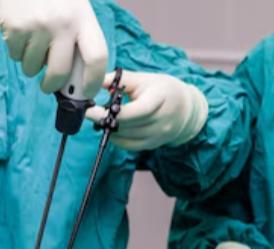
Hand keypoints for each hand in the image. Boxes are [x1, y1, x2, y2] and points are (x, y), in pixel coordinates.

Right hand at [0, 0, 107, 96]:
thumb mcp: (73, 8)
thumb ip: (76, 38)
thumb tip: (73, 78)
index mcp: (83, 18)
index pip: (97, 57)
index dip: (92, 81)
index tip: (85, 93)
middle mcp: (63, 24)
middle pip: (59, 72)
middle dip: (51, 85)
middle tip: (48, 85)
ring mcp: (38, 27)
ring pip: (32, 68)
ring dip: (30, 64)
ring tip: (31, 43)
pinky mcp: (15, 29)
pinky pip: (15, 56)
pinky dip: (16, 51)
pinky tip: (19, 32)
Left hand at [86, 70, 207, 150]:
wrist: (184, 108)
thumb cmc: (161, 90)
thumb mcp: (144, 79)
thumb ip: (121, 80)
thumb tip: (96, 80)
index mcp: (159, 99)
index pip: (134, 111)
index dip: (110, 112)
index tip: (89, 108)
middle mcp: (160, 121)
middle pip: (125, 125)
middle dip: (103, 118)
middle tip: (89, 110)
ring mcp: (157, 136)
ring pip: (124, 136)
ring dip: (108, 127)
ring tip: (100, 116)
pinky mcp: (151, 145)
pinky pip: (128, 145)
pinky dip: (115, 137)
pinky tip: (111, 126)